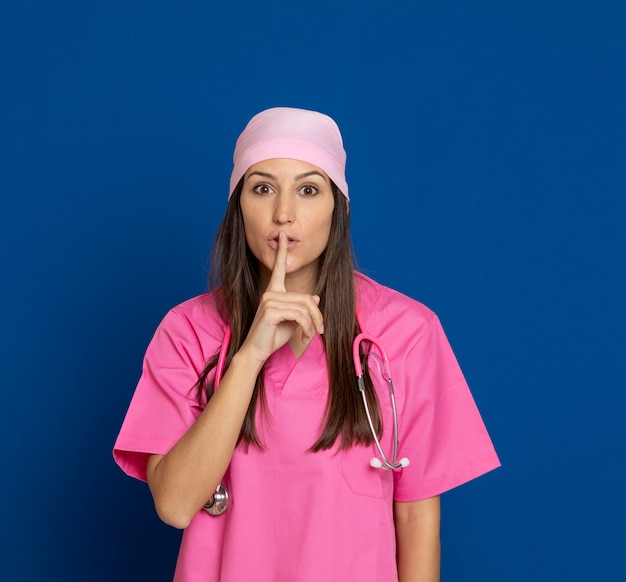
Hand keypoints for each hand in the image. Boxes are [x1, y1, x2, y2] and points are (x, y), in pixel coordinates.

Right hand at [239, 232, 323, 364]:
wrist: (257, 352)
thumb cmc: (272, 336)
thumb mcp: (292, 321)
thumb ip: (302, 308)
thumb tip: (315, 297)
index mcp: (273, 292)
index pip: (279, 268)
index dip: (282, 251)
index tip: (284, 235)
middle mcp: (270, 293)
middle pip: (306, 298)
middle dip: (317, 316)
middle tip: (319, 330)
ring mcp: (269, 300)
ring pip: (304, 307)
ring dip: (312, 324)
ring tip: (309, 336)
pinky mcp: (270, 311)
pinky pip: (299, 315)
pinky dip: (306, 328)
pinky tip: (303, 338)